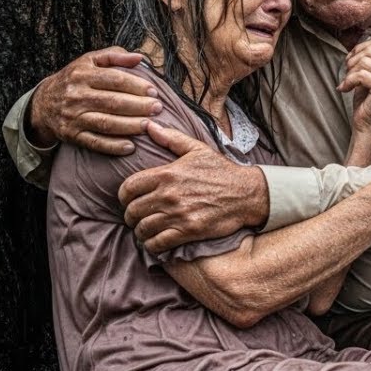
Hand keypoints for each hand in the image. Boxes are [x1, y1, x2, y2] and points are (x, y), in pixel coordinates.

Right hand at [30, 47, 160, 154]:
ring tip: (149, 125)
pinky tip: (130, 147)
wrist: (43, 103)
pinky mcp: (72, 135)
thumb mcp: (89, 61)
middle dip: (138, 106)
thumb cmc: (74, 79)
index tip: (154, 91)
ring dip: (129, 126)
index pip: (114, 79)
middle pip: (112, 102)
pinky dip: (113, 146)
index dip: (137, 86)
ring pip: (105, 123)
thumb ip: (115, 55)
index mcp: (82, 75)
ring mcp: (73, 117)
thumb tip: (140, 57)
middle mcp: (76, 96)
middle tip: (157, 108)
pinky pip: (95, 142)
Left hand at [118, 121, 268, 252]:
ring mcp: (178, 214)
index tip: (128, 201)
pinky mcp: (188, 231)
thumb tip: (149, 125)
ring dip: (141, 232)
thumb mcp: (197, 149)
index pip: (128, 188)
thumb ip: (171, 138)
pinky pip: (158, 243)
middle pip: (133, 211)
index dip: (123, 197)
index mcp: (167, 174)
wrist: (247, 193)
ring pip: (143, 229)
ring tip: (145, 231)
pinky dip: (152, 245)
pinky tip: (155, 242)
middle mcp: (169, 194)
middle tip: (136, 218)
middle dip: (131, 216)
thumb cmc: (222, 171)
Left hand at [339, 37, 370, 138]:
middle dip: (353, 59)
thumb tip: (359, 43)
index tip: (352, 59)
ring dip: (349, 71)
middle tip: (347, 73)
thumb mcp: (370, 75)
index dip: (362, 46)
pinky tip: (345, 89)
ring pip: (364, 62)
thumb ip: (369, 59)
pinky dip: (348, 81)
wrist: (369, 125)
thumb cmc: (367, 100)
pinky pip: (361, 75)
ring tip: (347, 82)